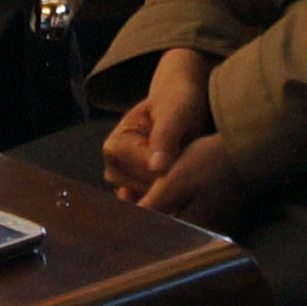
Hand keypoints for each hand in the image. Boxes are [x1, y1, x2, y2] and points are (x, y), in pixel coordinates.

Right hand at [103, 50, 215, 202]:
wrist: (181, 100)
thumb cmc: (177, 101)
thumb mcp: (174, 114)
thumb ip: (164, 139)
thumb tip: (156, 169)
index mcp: (115, 146)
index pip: (146, 174)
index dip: (173, 171)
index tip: (193, 160)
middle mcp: (113, 166)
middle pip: (147, 192)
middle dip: (173, 182)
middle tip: (193, 164)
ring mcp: (124, 180)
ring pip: (152, 202)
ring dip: (173, 192)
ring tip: (189, 169)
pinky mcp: (137, 189)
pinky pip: (155, 205)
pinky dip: (172, 199)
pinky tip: (186, 183)